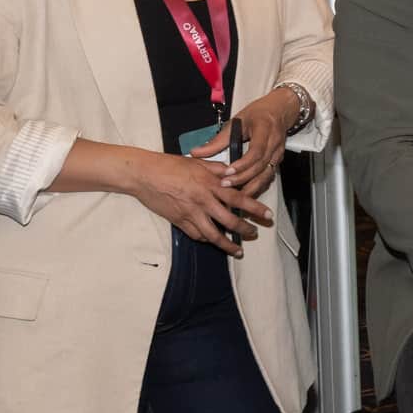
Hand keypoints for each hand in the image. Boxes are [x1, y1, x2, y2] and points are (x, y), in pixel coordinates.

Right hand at [127, 150, 273, 254]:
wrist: (144, 175)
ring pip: (213, 234)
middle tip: (255, 233)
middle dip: (246, 230)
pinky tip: (214, 241)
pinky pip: (196, 234)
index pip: (239, 199)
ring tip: (238, 250)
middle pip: (229, 220)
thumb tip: (233, 173)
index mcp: (210, 183)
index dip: (255, 209)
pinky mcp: (178, 221)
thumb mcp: (198, 163)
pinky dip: (207, 239)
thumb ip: (218, 170)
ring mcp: (190, 213)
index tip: (267, 215)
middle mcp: (203, 200)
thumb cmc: (170, 165)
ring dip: (227, 244)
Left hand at [198, 89, 295, 194]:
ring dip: (252, 186)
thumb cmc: (257, 114)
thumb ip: (218, 140)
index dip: (242, 164)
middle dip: (243, 178)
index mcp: (264, 129)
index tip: (227, 172)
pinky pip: (268, 176)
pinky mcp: (278, 160)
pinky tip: (246, 192)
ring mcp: (278, 153)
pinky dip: (257, 186)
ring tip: (236, 195)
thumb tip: (196, 153)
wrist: (280, 110)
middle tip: (226, 185)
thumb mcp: (236, 122)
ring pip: (267, 174)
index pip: (256, 151)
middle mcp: (274, 143)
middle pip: (261, 166)